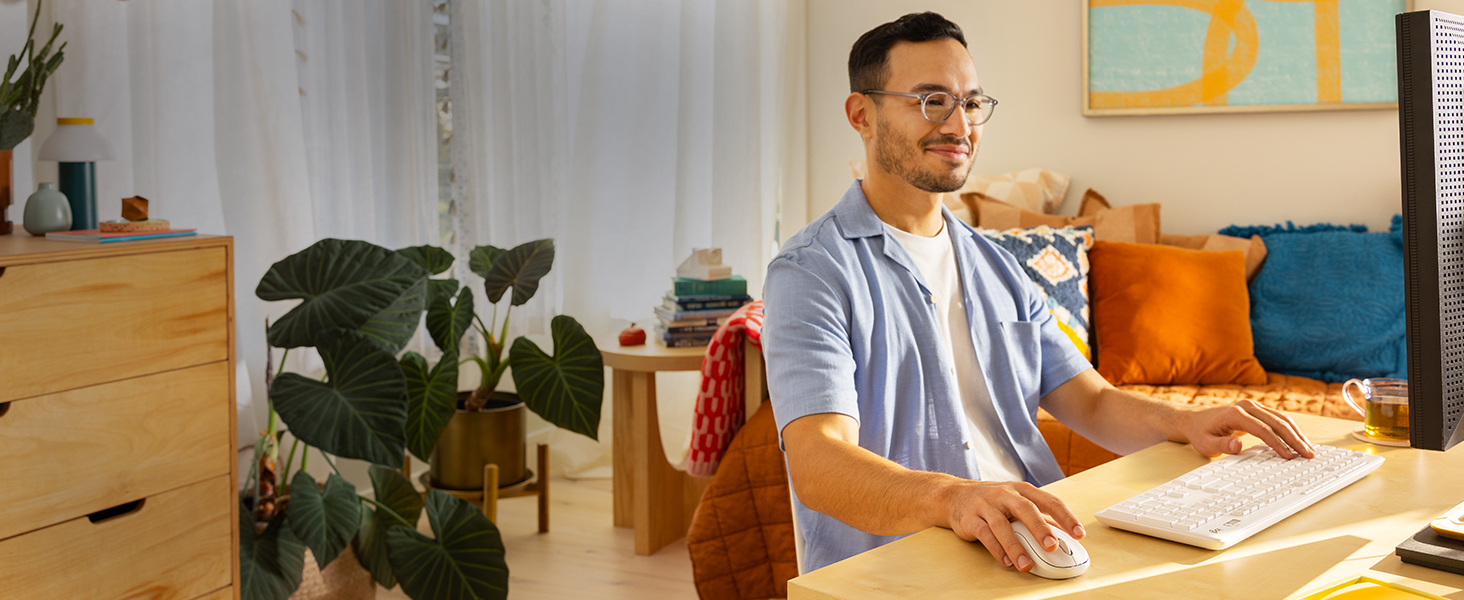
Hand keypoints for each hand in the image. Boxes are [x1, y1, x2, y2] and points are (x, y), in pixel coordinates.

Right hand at [945, 480, 1084, 572]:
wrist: (955, 496)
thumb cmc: (992, 501)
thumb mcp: (1016, 502)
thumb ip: (1038, 517)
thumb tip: (1063, 534)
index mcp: (1022, 490)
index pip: (1048, 500)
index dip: (1065, 516)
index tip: (1079, 533)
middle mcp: (1004, 494)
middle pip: (1025, 509)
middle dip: (1040, 528)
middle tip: (1052, 546)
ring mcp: (986, 505)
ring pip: (1002, 525)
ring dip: (1016, 546)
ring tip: (1026, 564)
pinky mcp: (971, 518)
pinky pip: (985, 534)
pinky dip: (996, 549)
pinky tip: (1006, 561)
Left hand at [1179, 399, 1315, 458]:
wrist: (1194, 419)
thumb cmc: (1200, 433)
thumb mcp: (1205, 444)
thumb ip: (1221, 445)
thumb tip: (1237, 446)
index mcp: (1235, 414)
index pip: (1263, 429)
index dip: (1278, 443)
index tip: (1290, 456)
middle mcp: (1247, 406)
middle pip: (1278, 422)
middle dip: (1295, 439)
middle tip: (1309, 455)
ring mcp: (1253, 406)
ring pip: (1282, 419)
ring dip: (1297, 434)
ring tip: (1310, 450)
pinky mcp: (1257, 410)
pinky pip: (1278, 419)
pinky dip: (1291, 430)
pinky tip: (1300, 441)